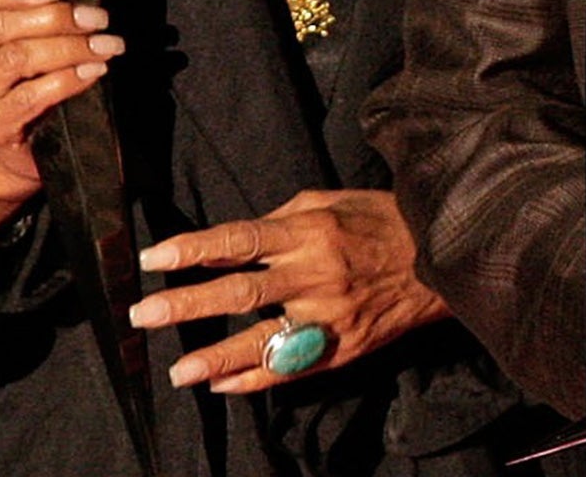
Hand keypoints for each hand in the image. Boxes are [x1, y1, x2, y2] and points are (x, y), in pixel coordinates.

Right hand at [0, 0, 147, 229]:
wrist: (24, 137)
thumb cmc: (36, 66)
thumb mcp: (56, 21)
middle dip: (55, 18)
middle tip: (99, 19)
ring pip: (16, 59)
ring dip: (69, 49)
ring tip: (107, 46)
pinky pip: (29, 97)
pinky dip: (67, 81)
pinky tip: (94, 72)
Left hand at [130, 189, 449, 391]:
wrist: (441, 255)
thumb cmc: (382, 220)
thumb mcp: (331, 201)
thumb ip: (281, 220)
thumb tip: (234, 241)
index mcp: (308, 230)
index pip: (239, 239)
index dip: (193, 249)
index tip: (153, 259)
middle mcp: (315, 273)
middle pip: (240, 290)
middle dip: (188, 303)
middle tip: (144, 314)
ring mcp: (329, 315)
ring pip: (263, 339)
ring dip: (215, 357)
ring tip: (178, 370)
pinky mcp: (343, 347)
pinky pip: (292, 367)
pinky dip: (255, 379)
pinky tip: (222, 385)